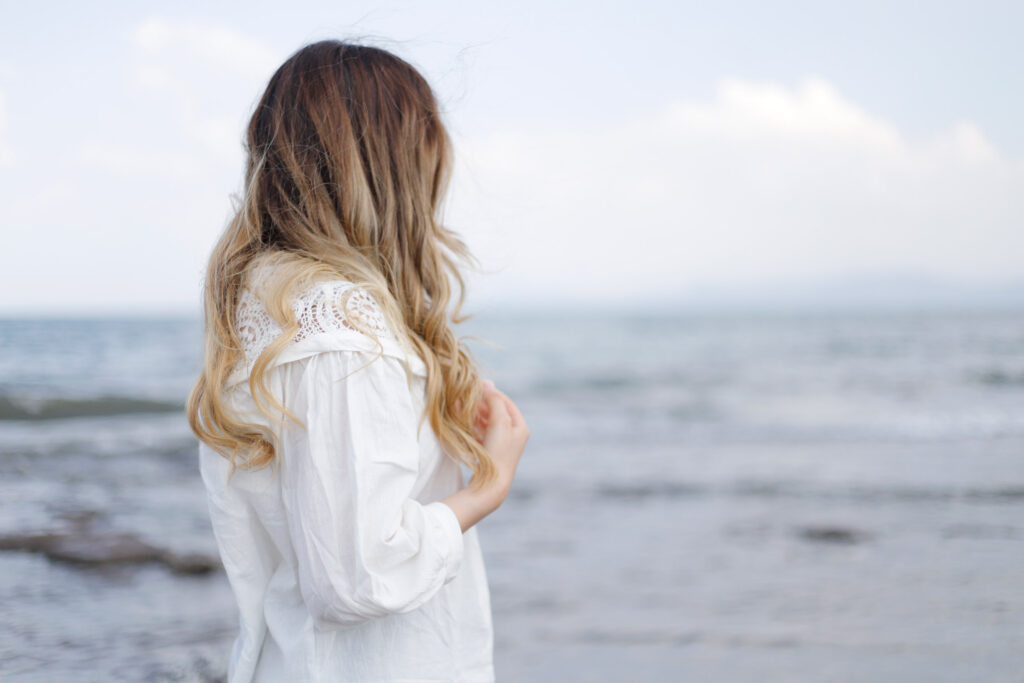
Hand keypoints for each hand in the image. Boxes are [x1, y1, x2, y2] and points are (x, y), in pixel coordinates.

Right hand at [442, 379, 529, 531]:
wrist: (491, 484)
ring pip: (487, 423)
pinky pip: (481, 434)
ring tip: (462, 407)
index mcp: (520, 427)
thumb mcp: (499, 421)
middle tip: (467, 396)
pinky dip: (473, 426)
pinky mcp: (490, 453)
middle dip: (482, 404)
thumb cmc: (498, 451)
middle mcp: (514, 435)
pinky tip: (463, 422)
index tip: (476, 386)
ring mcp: (502, 445)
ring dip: (476, 414)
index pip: (506, 402)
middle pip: (496, 412)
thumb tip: (488, 385)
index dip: (492, 392)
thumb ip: (494, 401)